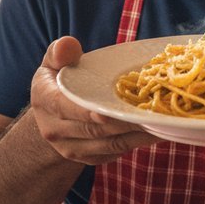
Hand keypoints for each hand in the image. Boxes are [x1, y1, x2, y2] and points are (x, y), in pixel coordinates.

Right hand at [29, 36, 161, 164]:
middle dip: (123, 122)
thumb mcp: (54, 62)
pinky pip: (114, 153)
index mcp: (44, 101)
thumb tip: (69, 44)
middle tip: (151, 112)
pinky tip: (154, 131)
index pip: (64, 107)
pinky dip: (135, 143)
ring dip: (136, 135)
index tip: (108, 110)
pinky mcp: (88, 159)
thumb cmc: (58, 80)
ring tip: (160, 123)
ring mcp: (71, 148)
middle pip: (93, 129)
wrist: (51, 117)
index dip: (86, 111)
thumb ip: (60, 52)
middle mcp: (54, 130)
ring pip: (108, 144)